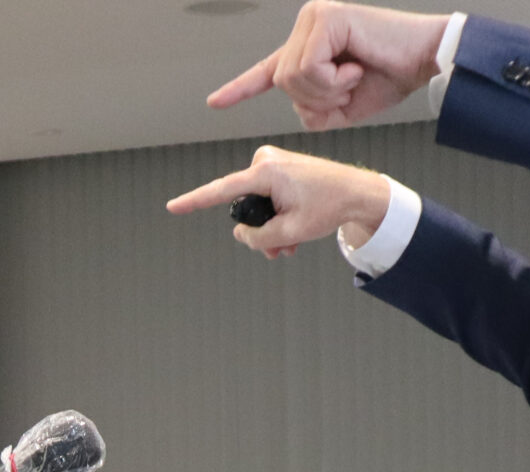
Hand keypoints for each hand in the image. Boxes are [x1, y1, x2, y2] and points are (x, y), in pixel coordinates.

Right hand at [167, 145, 392, 256]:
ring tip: (289, 247)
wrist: (357, 192)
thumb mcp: (291, 233)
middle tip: (279, 252)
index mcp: (266, 172)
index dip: (195, 202)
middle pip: (244, 206)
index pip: (221, 190)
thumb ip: (258, 238)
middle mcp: (264, 161)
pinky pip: (266, 198)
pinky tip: (292, 234)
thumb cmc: (329, 207)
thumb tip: (241, 233)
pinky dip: (275, 217)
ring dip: (268, 229)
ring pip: (256, 206)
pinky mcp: (278, 167)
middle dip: (257, 231)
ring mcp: (271, 163)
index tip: (172, 207)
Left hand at [207, 2, 448, 129]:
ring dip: (324, 92)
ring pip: (291, 77)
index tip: (215, 102)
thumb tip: (298, 108)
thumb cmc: (390, 77)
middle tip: (348, 88)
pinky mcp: (326, 17)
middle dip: (314, 100)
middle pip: (281, 82)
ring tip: (353, 77)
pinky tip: (354, 68)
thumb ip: (313, 110)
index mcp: (309, 45)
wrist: (423, 61)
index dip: (241, 88)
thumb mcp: (343, 107)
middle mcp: (307, 25)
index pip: (268, 70)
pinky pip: (307, 68)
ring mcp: (314, 17)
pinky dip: (331, 80)